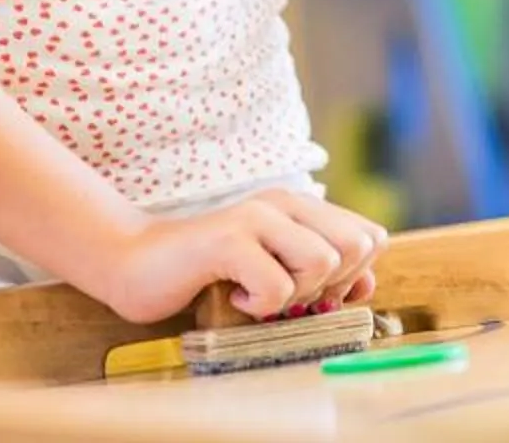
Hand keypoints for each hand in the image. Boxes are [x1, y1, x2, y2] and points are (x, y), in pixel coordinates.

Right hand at [97, 190, 389, 322]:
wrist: (136, 266)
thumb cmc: (209, 275)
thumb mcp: (275, 273)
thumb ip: (323, 275)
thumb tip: (367, 286)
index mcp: (301, 207)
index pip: (372, 237)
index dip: (356, 275)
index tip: (316, 292)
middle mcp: (284, 202)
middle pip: (357, 247)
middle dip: (331, 286)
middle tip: (288, 294)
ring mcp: (256, 217)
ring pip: (322, 263)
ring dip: (295, 296)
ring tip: (258, 294)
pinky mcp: (229, 240)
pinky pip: (278, 286)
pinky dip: (260, 306)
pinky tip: (235, 297)